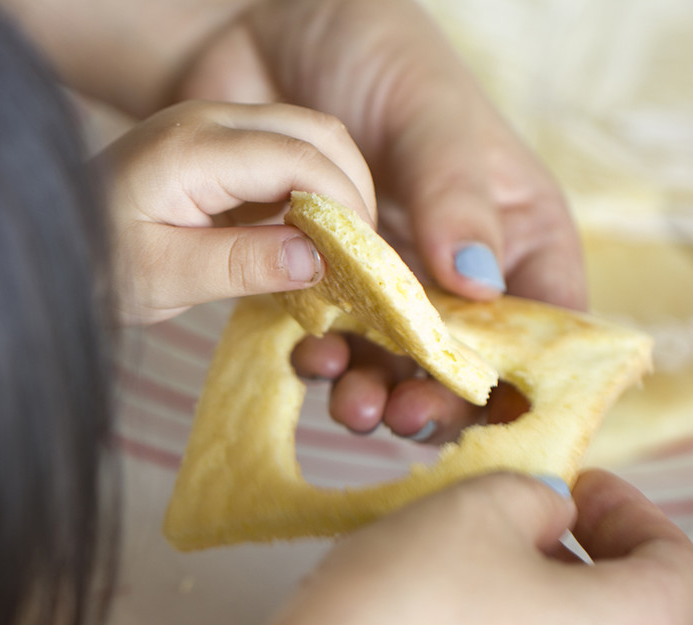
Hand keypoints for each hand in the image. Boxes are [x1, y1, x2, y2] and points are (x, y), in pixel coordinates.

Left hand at [98, 99, 375, 324]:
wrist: (45, 243)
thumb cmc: (96, 265)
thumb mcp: (165, 277)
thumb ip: (241, 265)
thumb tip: (319, 258)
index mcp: (192, 150)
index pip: (298, 159)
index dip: (345, 207)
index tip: (364, 261)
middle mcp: (206, 120)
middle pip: (314, 132)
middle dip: (351, 190)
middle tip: (362, 256)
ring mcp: (209, 125)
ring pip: (304, 135)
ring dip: (333, 187)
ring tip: (339, 250)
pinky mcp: (212, 144)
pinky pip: (280, 151)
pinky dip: (307, 188)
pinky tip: (305, 236)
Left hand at [177, 0, 584, 439]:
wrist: (258, 32)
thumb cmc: (372, 52)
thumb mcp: (429, 112)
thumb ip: (456, 195)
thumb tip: (480, 287)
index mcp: (508, 222)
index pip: (540, 316)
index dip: (522, 373)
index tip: (486, 409)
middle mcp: (447, 258)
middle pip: (460, 355)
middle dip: (435, 392)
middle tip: (402, 412)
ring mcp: (381, 271)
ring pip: (391, 357)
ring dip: (374, 387)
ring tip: (351, 401)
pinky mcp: (317, 272)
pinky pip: (327, 333)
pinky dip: (322, 356)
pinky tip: (308, 360)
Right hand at [178, 470, 692, 624]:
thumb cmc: (407, 613)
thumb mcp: (474, 509)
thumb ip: (534, 495)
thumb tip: (548, 513)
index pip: (677, 559)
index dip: (625, 508)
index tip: (574, 485)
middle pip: (634, 613)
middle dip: (581, 554)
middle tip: (519, 517)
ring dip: (546, 599)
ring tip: (473, 566)